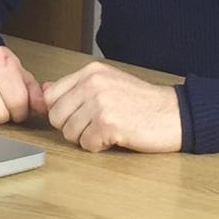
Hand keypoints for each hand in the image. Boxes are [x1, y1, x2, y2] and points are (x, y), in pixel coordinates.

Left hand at [41, 61, 182, 152]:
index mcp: (91, 71)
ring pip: (68, 133)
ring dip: (87, 137)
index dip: (62, 111)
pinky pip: (86, 145)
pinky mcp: (108, 124)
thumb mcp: (108, 83)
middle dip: (73, 127)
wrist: (173, 113)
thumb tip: (45, 90)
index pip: (52, 95)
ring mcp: (100, 103)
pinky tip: (116, 137)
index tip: (79, 115)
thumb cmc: (143, 102)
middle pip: (56, 116)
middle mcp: (93, 83)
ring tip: (109, 129)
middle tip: (97, 124)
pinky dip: (99, 146)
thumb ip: (76, 87)